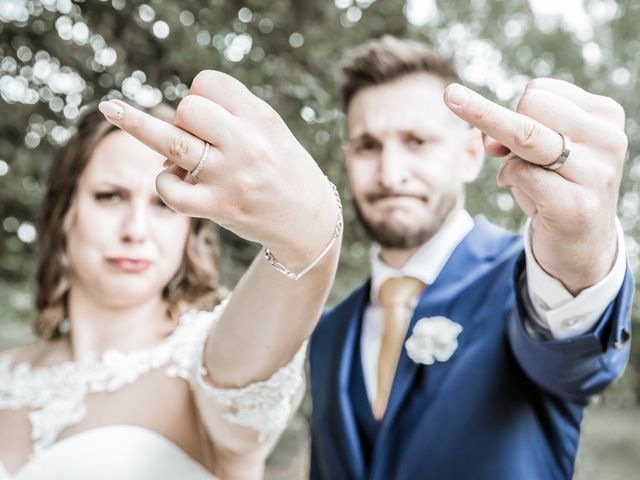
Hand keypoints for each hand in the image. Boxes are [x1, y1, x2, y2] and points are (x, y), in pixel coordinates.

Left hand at [99, 70, 338, 269]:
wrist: (308, 220)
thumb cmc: (283, 168)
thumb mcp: (270, 129)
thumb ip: (232, 112)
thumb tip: (174, 118)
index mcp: (260, 119)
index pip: (209, 83)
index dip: (200, 95)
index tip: (212, 116)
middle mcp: (245, 145)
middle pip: (188, 108)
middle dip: (183, 118)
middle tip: (198, 139)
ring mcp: (230, 178)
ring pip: (172, 141)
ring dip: (136, 124)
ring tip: (109, 109)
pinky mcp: (218, 208)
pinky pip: (171, 190)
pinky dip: (164, 182)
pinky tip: (173, 180)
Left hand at [444, 79, 626, 292]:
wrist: (580, 242)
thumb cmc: (554, 185)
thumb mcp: (538, 148)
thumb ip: (512, 129)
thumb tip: (490, 139)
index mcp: (604, 115)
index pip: (537, 90)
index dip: (513, 112)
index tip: (518, 137)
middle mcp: (608, 138)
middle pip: (530, 103)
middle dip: (503, 127)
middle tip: (509, 155)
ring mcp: (596, 172)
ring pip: (523, 135)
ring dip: (507, 157)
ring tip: (523, 177)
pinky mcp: (576, 204)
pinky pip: (519, 172)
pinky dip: (508, 180)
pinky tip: (529, 197)